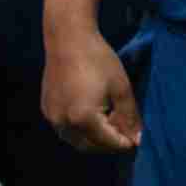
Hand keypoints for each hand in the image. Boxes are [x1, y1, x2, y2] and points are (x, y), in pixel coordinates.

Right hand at [41, 32, 139, 151]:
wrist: (68, 38)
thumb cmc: (98, 60)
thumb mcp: (121, 88)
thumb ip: (130, 117)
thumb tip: (138, 139)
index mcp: (83, 118)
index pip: (108, 143)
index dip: (124, 143)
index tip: (137, 140)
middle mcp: (64, 123)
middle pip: (90, 146)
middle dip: (109, 144)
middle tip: (124, 132)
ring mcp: (52, 117)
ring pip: (76, 140)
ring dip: (94, 139)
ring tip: (110, 122)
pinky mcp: (47, 109)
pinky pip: (65, 128)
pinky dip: (80, 129)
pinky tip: (92, 114)